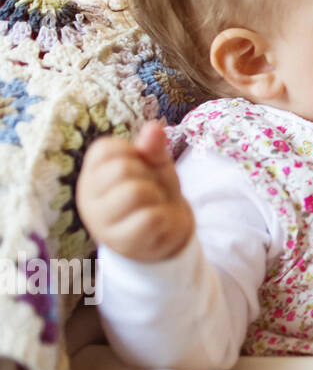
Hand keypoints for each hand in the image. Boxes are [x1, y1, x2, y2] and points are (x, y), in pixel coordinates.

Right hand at [75, 119, 195, 261]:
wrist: (167, 231)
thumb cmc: (154, 191)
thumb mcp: (155, 164)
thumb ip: (153, 147)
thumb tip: (154, 127)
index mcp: (91, 174)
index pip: (105, 148)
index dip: (134, 153)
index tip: (139, 167)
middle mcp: (88, 198)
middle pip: (122, 169)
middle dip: (147, 175)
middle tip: (149, 189)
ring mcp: (101, 223)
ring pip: (135, 192)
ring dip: (155, 196)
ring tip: (152, 205)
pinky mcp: (122, 242)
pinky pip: (151, 217)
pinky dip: (164, 216)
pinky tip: (158, 222)